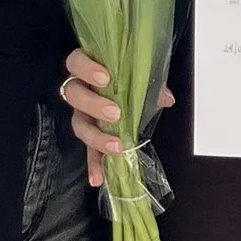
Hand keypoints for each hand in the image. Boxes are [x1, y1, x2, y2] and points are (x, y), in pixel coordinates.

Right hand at [63, 50, 172, 191]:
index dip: (86, 69)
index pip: (76, 62)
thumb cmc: (126, 74)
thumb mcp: (140, 74)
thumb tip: (166, 98)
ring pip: (78, 124)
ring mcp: (81, 113)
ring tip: (115, 146)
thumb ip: (151, 83)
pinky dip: (94, 164)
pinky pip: (88, 149)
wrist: (119, 83)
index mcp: (88, 68)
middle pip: (74, 95)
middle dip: (93, 105)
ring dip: (96, 137)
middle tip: (115, 113)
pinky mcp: (89, 133)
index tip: (105, 78)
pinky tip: (97, 178)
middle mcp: (79, 90)